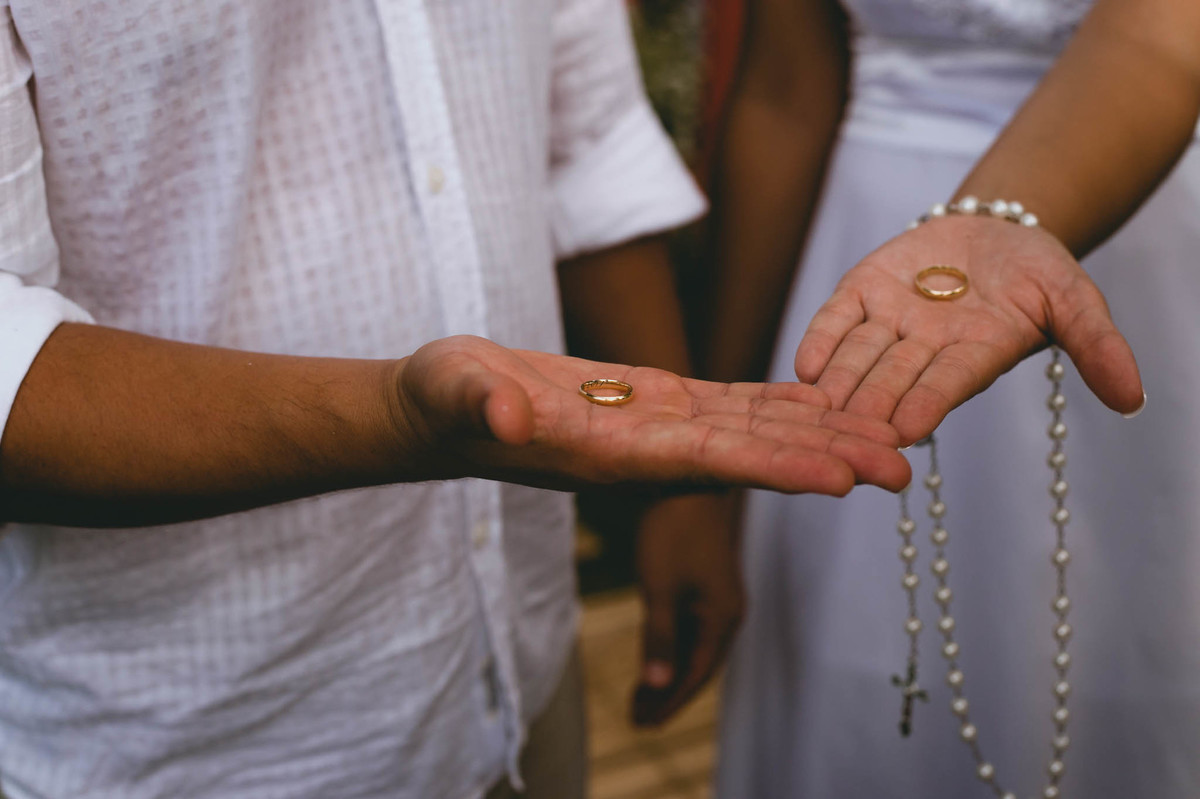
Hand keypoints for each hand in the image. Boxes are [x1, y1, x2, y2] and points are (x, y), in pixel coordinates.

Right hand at [395, 335, 910, 493]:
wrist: (443, 412)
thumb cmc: (443, 403)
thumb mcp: (454, 391)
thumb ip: (481, 403)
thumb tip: (510, 414)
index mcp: (609, 453)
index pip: (704, 463)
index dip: (775, 466)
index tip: (843, 477)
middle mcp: (646, 451)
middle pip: (751, 456)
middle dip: (825, 459)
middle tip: (905, 467)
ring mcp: (655, 430)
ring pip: (753, 432)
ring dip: (820, 434)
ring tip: (889, 438)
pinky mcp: (655, 404)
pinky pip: (731, 407)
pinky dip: (781, 407)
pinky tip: (824, 401)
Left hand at [632, 492, 742, 726]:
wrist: (692, 479)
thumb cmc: (674, 530)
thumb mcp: (661, 588)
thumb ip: (660, 638)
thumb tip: (655, 687)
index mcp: (722, 620)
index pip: (694, 676)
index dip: (668, 703)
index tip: (641, 725)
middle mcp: (727, 614)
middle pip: (697, 667)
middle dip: (667, 695)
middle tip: (636, 719)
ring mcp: (719, 598)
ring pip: (694, 648)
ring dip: (669, 673)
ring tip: (639, 697)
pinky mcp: (708, 583)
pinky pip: (692, 628)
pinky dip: (672, 647)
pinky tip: (654, 654)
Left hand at [794, 215, 1144, 444]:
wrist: (996, 228)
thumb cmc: (1038, 271)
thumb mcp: (1074, 299)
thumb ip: (1096, 344)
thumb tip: (1134, 399)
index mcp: (974, 357)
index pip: (947, 384)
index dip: (927, 403)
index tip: (908, 430)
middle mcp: (925, 349)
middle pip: (894, 380)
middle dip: (870, 405)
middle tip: (845, 434)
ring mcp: (889, 322)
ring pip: (859, 357)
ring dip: (837, 384)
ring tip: (814, 410)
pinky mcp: (862, 293)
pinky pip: (836, 319)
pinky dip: (820, 340)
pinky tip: (802, 366)